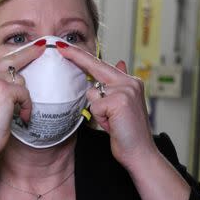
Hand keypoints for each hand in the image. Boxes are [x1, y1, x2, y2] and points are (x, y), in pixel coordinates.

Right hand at [0, 41, 43, 185]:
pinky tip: (22, 117)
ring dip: (23, 97)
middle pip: (10, 60)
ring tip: (18, 113)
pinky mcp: (3, 90)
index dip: (14, 57)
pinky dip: (27, 106)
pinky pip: (24, 93)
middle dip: (29, 54)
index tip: (29, 48)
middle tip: (43, 47)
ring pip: (19, 79)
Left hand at [58, 43, 157, 170]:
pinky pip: (95, 106)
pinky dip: (100, 119)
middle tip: (59, 46)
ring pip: (92, 93)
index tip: (66, 47)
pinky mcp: (118, 101)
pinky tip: (112, 125)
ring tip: (112, 121)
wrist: (140, 152)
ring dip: (97, 111)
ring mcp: (125, 90)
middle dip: (76, 56)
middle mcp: (129, 82)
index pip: (102, 65)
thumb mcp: (122, 105)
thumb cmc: (128, 132)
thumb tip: (119, 63)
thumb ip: (118, 86)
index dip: (83, 56)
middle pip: (96, 67)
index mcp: (130, 81)